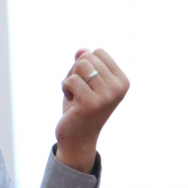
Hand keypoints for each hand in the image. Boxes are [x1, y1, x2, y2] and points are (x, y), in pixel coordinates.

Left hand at [55, 48, 128, 171]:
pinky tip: (72, 103)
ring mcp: (107, 96)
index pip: (98, 52)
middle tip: (79, 90)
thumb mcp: (84, 80)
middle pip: (87, 57)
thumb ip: (85, 63)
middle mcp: (119, 88)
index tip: (87, 82)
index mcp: (122, 80)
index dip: (85, 63)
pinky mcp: (91, 103)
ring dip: (70, 79)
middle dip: (75, 71)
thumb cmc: (81, 107)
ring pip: (80, 65)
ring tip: (76, 95)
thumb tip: (81, 50)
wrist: (78, 138)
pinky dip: (65, 88)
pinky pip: (70, 80)